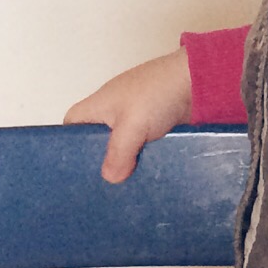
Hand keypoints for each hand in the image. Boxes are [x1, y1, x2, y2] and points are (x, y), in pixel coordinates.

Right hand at [64, 48, 192, 182]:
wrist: (198, 80)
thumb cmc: (158, 93)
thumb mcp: (132, 126)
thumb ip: (117, 154)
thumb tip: (111, 178)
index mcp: (98, 105)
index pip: (72, 123)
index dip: (69, 142)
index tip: (74, 166)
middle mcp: (113, 111)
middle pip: (95, 140)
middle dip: (98, 160)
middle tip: (99, 185)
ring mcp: (134, 120)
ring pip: (120, 147)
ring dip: (123, 163)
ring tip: (121, 187)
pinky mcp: (153, 128)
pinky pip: (139, 148)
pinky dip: (140, 160)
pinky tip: (142, 176)